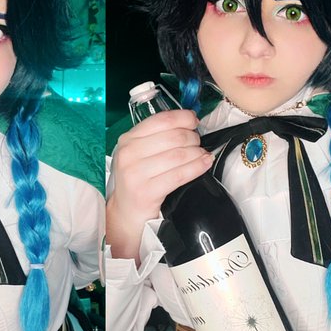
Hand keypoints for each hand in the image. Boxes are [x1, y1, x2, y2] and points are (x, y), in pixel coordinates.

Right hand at [106, 109, 213, 263]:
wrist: (126, 213)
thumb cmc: (137, 180)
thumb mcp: (138, 154)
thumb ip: (157, 137)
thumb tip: (189, 122)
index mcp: (127, 140)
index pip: (160, 120)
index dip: (182, 118)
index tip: (193, 120)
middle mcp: (128, 154)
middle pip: (172, 137)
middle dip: (192, 138)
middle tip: (198, 143)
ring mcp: (136, 173)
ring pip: (178, 155)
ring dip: (197, 153)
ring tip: (203, 154)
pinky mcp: (147, 192)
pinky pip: (179, 175)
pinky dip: (196, 167)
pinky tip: (204, 164)